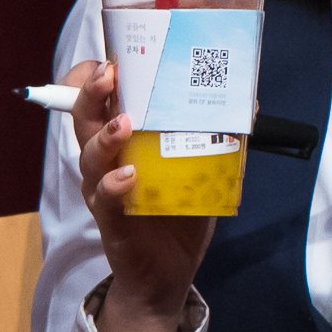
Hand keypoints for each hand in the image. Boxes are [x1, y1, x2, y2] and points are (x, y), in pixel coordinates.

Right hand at [62, 60, 216, 331]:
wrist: (167, 273)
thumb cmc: (178, 212)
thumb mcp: (199, 167)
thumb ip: (217, 135)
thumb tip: (248, 101)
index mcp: (120, 140)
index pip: (94, 99)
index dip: (90, 76)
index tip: (109, 57)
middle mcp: (105, 159)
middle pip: (83, 118)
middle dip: (92, 93)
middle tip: (110, 75)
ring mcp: (104, 189)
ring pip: (89, 155)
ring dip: (105, 136)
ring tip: (124, 124)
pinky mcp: (112, 220)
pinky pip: (105, 199)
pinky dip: (114, 185)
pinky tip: (128, 176)